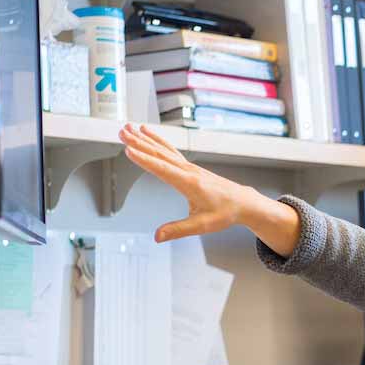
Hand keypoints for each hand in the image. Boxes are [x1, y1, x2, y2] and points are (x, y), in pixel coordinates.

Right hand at [119, 124, 298, 252]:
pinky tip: (148, 134)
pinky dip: (157, 141)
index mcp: (190, 183)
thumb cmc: (225, 212)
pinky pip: (170, 151)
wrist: (242, 202)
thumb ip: (178, 230)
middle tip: (122, 133)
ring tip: (129, 128)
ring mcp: (189, 167)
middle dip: (139, 143)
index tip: (129, 150)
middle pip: (159, 154)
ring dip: (145, 138)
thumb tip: (157, 236)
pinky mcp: (189, 167)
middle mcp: (188, 171)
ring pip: (163, 150)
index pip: (162, 169)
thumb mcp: (202, 225)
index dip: (144, 160)